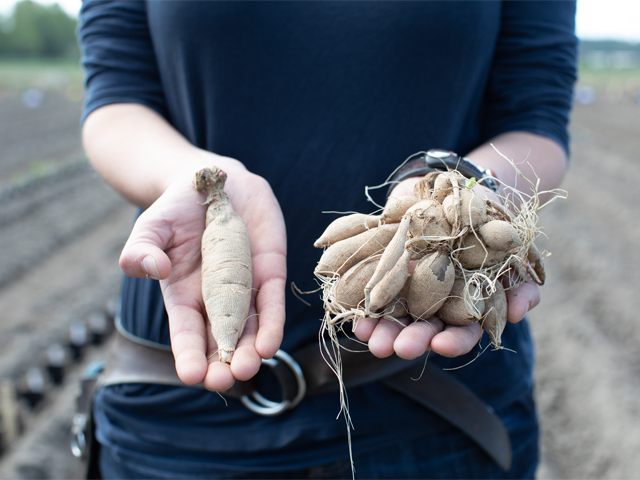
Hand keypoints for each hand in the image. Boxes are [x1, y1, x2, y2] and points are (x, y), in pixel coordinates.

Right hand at [119, 165, 286, 390]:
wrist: (216, 182)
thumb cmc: (177, 209)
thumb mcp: (151, 226)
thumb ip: (141, 249)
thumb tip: (154, 269)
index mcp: (182, 294)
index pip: (185, 332)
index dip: (188, 354)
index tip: (192, 375)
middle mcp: (215, 299)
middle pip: (220, 339)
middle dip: (222, 363)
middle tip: (223, 380)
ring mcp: (244, 287)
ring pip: (249, 328)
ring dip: (249, 351)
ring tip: (248, 368)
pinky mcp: (269, 272)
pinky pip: (271, 302)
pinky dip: (271, 323)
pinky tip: (269, 344)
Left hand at [353, 177, 539, 359]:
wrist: (454, 190)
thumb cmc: (489, 224)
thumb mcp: (510, 250)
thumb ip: (519, 282)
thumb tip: (518, 312)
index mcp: (464, 307)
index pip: (461, 334)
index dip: (452, 342)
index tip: (440, 346)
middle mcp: (434, 304)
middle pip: (421, 330)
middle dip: (408, 340)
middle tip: (394, 348)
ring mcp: (407, 287)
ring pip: (392, 315)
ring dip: (379, 328)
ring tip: (365, 334)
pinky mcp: (385, 269)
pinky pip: (371, 287)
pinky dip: (360, 298)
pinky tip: (351, 307)